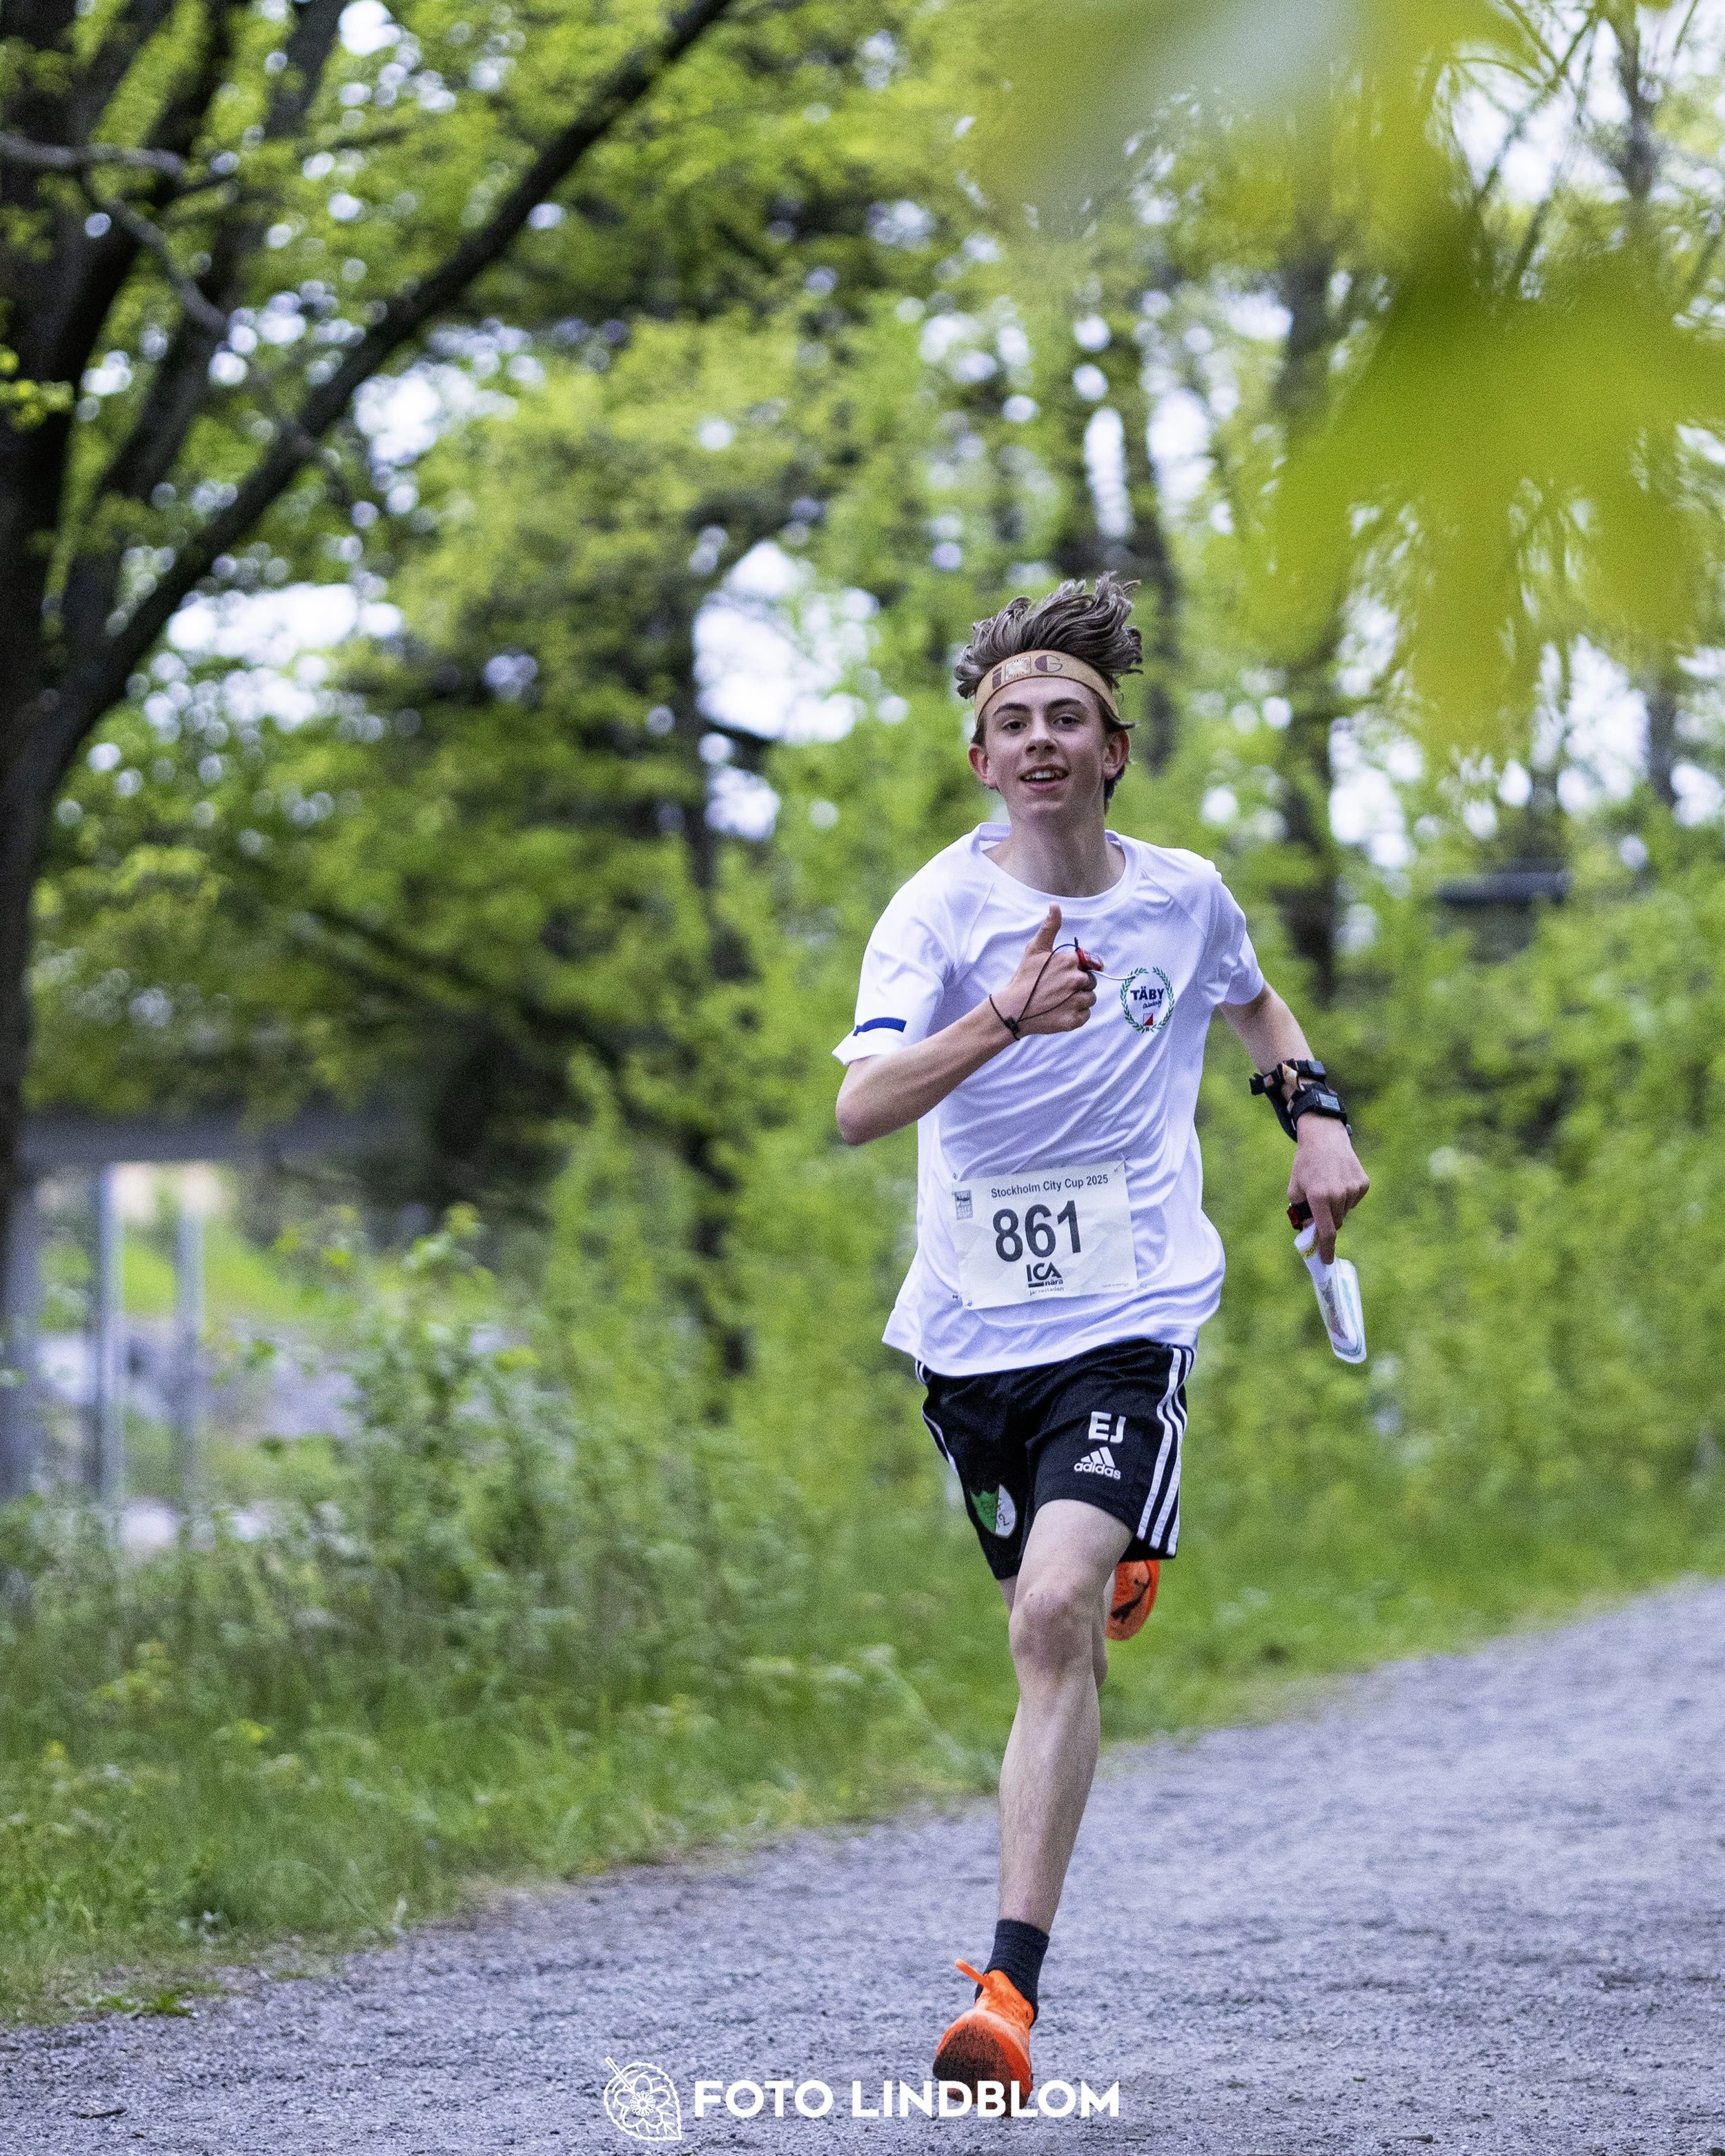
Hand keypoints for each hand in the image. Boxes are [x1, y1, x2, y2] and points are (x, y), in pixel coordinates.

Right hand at [994, 905, 1096, 1037]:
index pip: (1087, 963)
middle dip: (1078, 984)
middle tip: (1057, 989)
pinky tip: (1060, 1011)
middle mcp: (1076, 980)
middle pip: (1090, 981)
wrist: (1012, 1010)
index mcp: (1070, 961)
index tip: (1061, 975)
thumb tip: (1055, 906)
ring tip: (1058, 1001)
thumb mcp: (1035, 949)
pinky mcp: (1074, 1020)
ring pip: (1090, 998)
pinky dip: (1076, 1014)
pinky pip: (1086, 1015)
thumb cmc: (1024, 978)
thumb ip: (1050, 927)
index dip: (1075, 969)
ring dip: (1078, 999)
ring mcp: (1076, 1001)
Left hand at [1288, 1116, 1368, 1261]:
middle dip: (1327, 1222)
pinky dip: (1346, 1197)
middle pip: (1335, 1224)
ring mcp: (1353, 1189)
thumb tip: (1310, 1233)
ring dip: (1337, 1208)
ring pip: (1345, 1213)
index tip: (1326, 1261)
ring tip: (1329, 1186)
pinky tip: (1339, 1181)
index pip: (1326, 1232)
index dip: (1326, 1249)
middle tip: (1320, 1207)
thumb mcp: (1295, 1189)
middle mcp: (1338, 1194)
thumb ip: (1301, 1213)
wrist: (1324, 1138)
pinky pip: (1354, 1201)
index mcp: (1319, 1197)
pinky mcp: (1363, 1184)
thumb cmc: (1305, 1165)